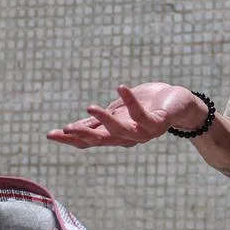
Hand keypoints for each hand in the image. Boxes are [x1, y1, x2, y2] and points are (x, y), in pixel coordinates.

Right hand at [46, 83, 206, 148]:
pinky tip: (120, 88)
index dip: (70, 139)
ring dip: (105, 121)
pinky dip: (131, 102)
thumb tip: (70, 128)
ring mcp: (145, 132)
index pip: (90, 140)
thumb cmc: (148, 106)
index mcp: (116, 134)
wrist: (180, 104)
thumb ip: (99, 122)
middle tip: (64, 129)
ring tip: (89, 107)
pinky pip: (143, 115)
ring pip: (121, 132)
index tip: (50, 134)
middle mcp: (129, 137)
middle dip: (82, 136)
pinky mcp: (159, 122)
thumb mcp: (118, 112)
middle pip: (103, 141)